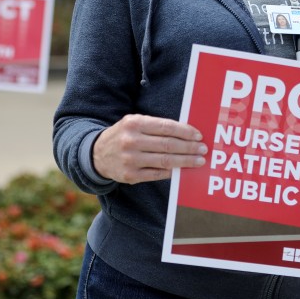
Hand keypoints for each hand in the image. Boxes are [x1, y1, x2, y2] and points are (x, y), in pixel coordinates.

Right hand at [93, 114, 207, 183]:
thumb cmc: (124, 135)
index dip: (185, 132)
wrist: (96, 154)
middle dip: (189, 147)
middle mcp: (131, 141)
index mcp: (134, 123)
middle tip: (203, 149)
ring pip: (165, 161)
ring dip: (185, 161)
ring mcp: (130, 160)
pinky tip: (182, 170)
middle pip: (168, 145)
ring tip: (198, 161)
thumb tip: (186, 133)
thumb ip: (156, 126)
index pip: (166, 127)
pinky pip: (157, 174)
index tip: (198, 135)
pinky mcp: (130, 176)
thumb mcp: (134, 123)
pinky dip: (172, 172)